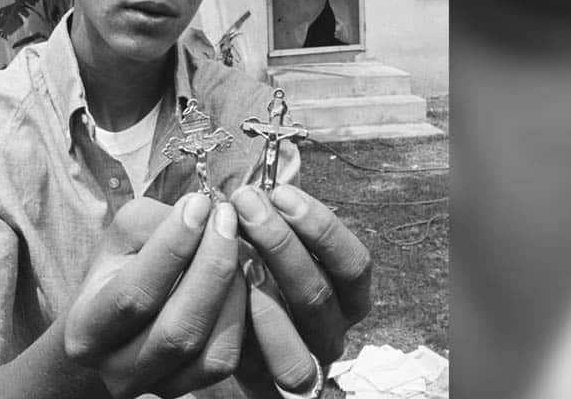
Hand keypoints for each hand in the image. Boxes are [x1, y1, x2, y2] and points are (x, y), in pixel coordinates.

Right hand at [63, 193, 246, 398]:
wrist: (116, 322)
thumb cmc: (121, 268)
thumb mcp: (123, 237)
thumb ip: (157, 221)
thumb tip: (206, 211)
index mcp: (86, 329)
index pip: (134, 293)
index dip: (173, 248)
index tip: (201, 204)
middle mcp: (117, 370)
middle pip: (177, 330)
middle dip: (212, 267)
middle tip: (229, 219)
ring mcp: (156, 388)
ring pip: (208, 351)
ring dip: (232, 292)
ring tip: (238, 245)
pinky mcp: (189, 391)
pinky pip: (226, 359)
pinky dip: (242, 316)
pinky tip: (243, 278)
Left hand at [230, 184, 372, 388]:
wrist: (217, 313)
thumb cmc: (252, 260)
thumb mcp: (271, 235)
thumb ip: (274, 217)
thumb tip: (258, 190)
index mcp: (347, 294)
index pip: (353, 265)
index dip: (320, 227)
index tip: (281, 193)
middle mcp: (332, 330)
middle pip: (318, 295)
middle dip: (278, 245)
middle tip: (244, 209)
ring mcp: (302, 360)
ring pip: (296, 336)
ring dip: (259, 295)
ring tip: (232, 255)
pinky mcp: (268, 383)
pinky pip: (262, 370)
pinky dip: (243, 338)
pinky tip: (222, 301)